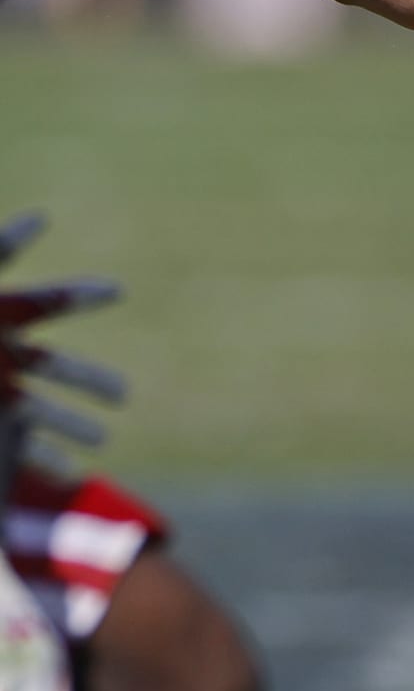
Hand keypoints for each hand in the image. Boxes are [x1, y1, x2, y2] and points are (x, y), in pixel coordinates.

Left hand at [0, 212, 123, 494]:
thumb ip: (2, 249)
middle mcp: (0, 354)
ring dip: (73, 423)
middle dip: (90, 379)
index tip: (119, 291)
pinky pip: (17, 443)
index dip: (83, 295)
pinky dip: (44, 457)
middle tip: (123, 395)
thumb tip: (43, 217)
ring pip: (41, 408)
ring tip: (102, 441)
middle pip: (56, 365)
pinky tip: (67, 473)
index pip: (49, 302)